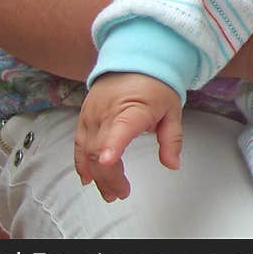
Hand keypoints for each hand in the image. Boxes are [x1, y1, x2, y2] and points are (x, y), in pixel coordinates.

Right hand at [74, 73, 182, 201]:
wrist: (134, 60)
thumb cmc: (155, 85)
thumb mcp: (172, 110)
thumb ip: (172, 139)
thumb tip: (173, 164)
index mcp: (132, 108)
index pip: (120, 128)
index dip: (113, 145)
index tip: (110, 160)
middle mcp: (107, 112)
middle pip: (101, 150)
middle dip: (110, 177)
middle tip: (122, 193)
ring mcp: (92, 114)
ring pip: (87, 151)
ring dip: (97, 175)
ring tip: (110, 193)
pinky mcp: (84, 116)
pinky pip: (79, 143)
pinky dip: (82, 163)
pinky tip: (88, 178)